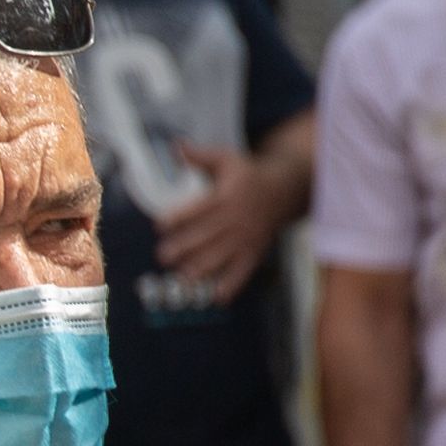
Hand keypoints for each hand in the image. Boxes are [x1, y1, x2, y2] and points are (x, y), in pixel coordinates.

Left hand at [150, 138, 293, 305]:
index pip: (200, 208)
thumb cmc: (248, 174)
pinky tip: (215, 298)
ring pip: (222, 257)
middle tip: (162, 256)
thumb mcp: (227, 159)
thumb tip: (175, 146)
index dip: (179, 216)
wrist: (286, 190)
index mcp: (227, 195)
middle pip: (207, 236)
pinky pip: (243, 272)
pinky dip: (231, 287)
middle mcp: (237, 219)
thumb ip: (199, 156)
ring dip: (201, 269)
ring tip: (181, 278)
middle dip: (184, 248)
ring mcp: (246, 238)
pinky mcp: (255, 252)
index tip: (159, 224)